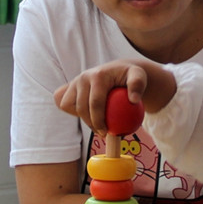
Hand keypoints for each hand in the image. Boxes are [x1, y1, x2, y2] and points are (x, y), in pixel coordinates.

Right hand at [54, 59, 177, 130]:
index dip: (99, 121)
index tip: (106, 132)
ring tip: (96, 124)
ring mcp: (74, 82)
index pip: (95, 102)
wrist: (118, 70)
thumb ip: (138, 85)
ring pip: (68, 105)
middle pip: (81, 107)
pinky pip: (63, 103)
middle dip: (90, 124)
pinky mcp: (69, 87)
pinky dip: (72, 111)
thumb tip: (133, 100)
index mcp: (98, 75)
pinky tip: (86, 116)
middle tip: (103, 133)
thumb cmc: (129, 76)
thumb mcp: (139, 77)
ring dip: (82, 118)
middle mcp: (83, 77)